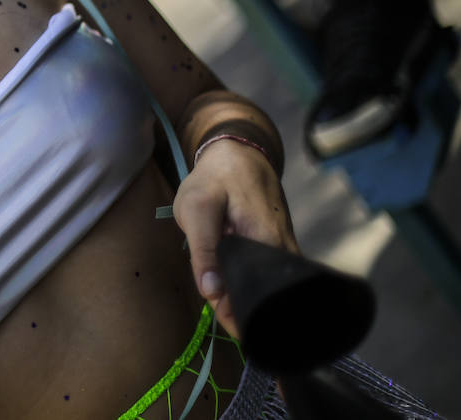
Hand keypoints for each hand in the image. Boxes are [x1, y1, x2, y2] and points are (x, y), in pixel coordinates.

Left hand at [173, 140, 297, 336]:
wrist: (238, 152)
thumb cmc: (215, 178)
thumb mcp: (197, 208)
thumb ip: (204, 251)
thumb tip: (212, 293)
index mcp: (268, 244)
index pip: (262, 296)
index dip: (245, 317)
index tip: (232, 330)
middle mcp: (285, 251)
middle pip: (270, 295)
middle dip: (249, 313)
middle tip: (228, 323)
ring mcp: (284, 248)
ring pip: (270, 285)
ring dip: (250, 299)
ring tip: (231, 312)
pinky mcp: (278, 245)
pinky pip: (269, 274)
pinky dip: (253, 284)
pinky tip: (237, 291)